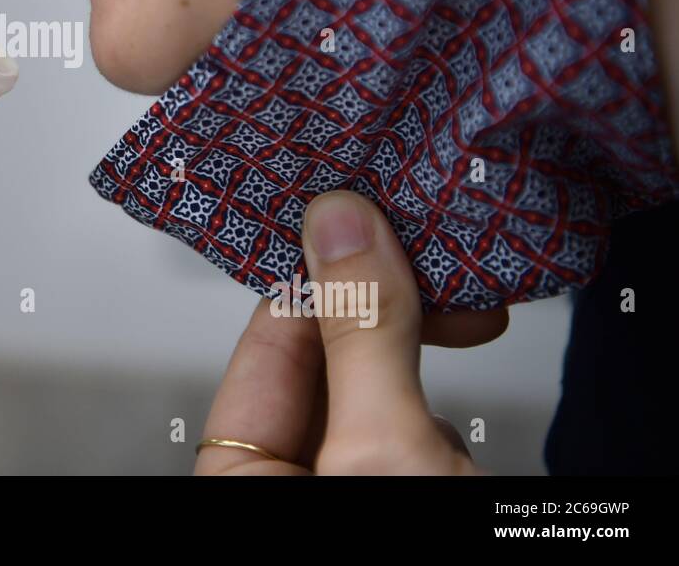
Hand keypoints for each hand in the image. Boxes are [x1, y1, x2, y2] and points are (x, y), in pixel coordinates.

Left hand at [194, 191, 506, 474]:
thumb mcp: (386, 451)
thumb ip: (361, 340)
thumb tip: (342, 229)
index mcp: (242, 481)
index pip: (265, 350)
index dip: (317, 283)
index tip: (366, 228)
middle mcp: (290, 482)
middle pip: (323, 366)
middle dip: (382, 311)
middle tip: (436, 264)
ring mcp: (352, 488)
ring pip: (375, 394)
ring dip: (421, 346)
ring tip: (472, 305)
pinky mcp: (410, 492)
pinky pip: (414, 430)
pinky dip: (446, 393)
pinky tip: (479, 362)